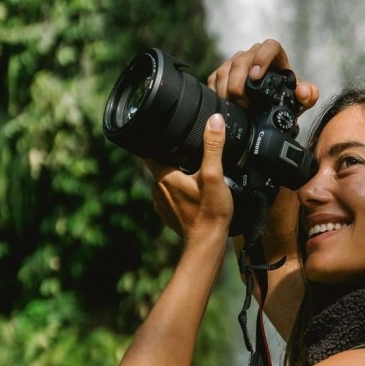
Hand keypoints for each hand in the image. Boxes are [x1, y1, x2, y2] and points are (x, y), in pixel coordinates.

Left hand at [145, 114, 232, 242]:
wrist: (208, 245)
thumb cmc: (209, 213)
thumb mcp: (214, 175)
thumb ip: (213, 146)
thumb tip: (214, 120)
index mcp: (163, 176)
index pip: (150, 151)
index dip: (156, 139)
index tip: (165, 132)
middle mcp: (157, 190)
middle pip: (161, 165)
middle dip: (173, 158)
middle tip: (190, 152)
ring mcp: (162, 205)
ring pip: (167, 182)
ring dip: (178, 176)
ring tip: (196, 173)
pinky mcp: (170, 216)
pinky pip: (172, 197)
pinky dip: (181, 193)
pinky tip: (196, 193)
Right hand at [207, 39, 319, 113]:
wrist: (269, 105)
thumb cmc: (286, 98)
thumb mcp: (301, 100)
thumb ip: (308, 95)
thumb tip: (303, 91)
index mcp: (275, 56)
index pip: (270, 46)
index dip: (262, 58)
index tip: (256, 77)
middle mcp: (253, 55)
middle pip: (241, 61)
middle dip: (240, 84)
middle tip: (245, 104)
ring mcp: (236, 63)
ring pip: (225, 70)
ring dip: (227, 91)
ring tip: (236, 108)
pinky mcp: (222, 73)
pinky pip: (214, 79)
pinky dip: (217, 93)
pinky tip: (224, 105)